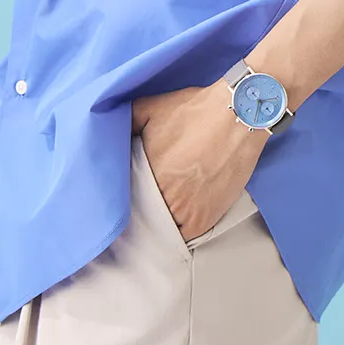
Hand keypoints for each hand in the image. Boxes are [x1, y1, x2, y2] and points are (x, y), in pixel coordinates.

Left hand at [131, 82, 265, 241]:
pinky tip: (177, 220)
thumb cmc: (196, 111)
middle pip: (143, 214)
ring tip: (162, 211)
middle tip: (143, 202)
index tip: (126, 194)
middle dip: (141, 209)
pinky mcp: (205, 218)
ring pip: (163, 228)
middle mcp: (164, 195)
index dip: (124, 196)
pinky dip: (180, 231)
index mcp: (146, 171)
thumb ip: (125, 120)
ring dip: (161, 222)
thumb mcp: (150, 108)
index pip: (124, 197)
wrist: (237, 116)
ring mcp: (185, 210)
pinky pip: (185, 237)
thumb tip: (106, 127)